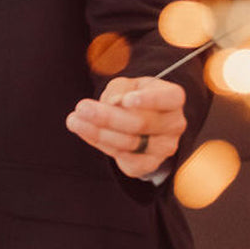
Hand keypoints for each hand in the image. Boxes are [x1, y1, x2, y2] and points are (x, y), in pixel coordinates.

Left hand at [64, 76, 186, 178]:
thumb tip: (113, 103)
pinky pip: (126, 160)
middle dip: (107, 116)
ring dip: (98, 132)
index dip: (148, 100)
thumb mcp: (127, 84)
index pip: (168, 98)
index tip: (126, 100)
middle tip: (82, 108)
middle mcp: (174, 124)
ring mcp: (165, 147)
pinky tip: (88, 133)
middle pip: (140, 123)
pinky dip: (103, 146)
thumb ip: (120, 89)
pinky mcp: (150, 164)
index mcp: (173, 98)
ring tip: (75, 121)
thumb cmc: (133, 95)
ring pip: (130, 143)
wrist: (142, 119)